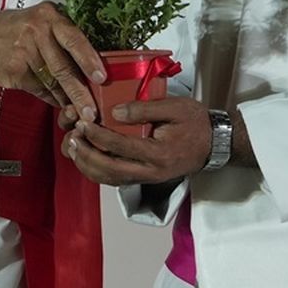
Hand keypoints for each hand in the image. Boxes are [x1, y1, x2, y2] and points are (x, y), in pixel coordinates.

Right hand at [0, 3, 104, 119]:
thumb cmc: (19, 30)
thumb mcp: (41, 22)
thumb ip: (63, 38)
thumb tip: (91, 69)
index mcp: (49, 16)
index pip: (74, 39)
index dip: (89, 60)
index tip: (101, 78)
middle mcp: (36, 32)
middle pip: (63, 67)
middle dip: (80, 92)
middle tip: (92, 111)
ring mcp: (24, 53)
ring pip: (52, 82)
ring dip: (67, 99)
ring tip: (80, 111)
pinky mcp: (15, 71)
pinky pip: (40, 89)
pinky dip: (52, 97)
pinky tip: (60, 102)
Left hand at [64, 97, 213, 186]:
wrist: (216, 143)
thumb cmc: (196, 122)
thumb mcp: (175, 107)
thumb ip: (144, 109)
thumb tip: (114, 112)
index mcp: (158, 153)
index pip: (120, 147)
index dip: (98, 136)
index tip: (83, 122)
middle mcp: (151, 171)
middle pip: (109, 170)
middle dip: (86, 155)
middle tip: (71, 139)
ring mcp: (148, 178)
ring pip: (110, 180)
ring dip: (87, 166)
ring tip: (73, 148)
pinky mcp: (146, 178)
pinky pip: (116, 180)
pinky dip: (98, 172)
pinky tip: (87, 158)